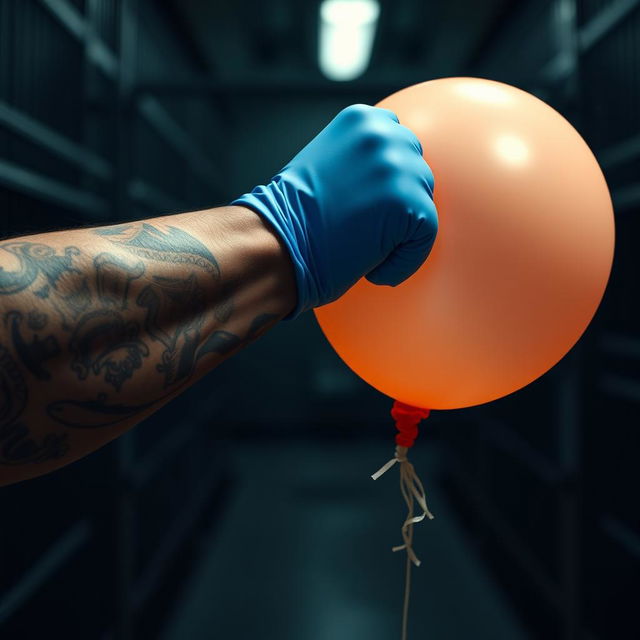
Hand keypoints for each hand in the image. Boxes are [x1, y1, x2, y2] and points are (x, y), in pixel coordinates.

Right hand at [231, 104, 437, 317]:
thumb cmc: (291, 218)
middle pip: (416, 168)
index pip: (397, 139)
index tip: (374, 201)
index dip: (390, 175)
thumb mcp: (324, 165)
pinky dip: (405, 260)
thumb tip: (389, 180)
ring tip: (368, 251)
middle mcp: (383, 135)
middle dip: (400, 201)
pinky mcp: (410, 204)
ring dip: (402, 232)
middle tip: (371, 231)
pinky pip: (425, 237)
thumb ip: (358, 160)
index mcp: (361, 120)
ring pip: (423, 203)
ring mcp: (398, 168)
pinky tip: (375, 271)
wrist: (276, 242)